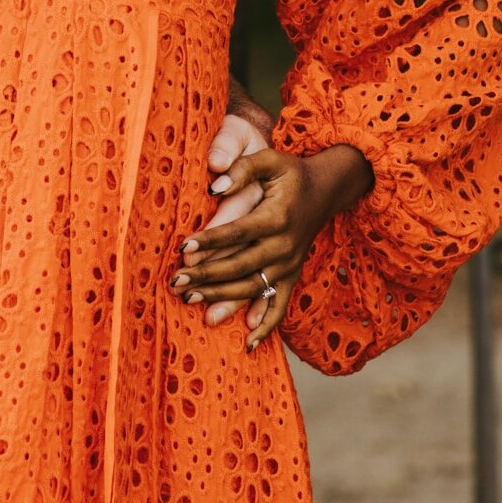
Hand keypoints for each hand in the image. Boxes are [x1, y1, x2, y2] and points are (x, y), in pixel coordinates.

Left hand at [195, 110, 270, 329]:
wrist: (325, 190)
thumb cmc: (290, 173)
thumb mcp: (269, 160)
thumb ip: (242, 168)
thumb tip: (213, 187)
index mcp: (276, 217)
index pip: (237, 232)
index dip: (210, 240)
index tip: (183, 247)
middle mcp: (284, 246)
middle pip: (240, 266)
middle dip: (206, 275)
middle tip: (176, 280)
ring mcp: (289, 265)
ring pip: (252, 288)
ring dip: (221, 298)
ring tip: (190, 299)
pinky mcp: (292, 275)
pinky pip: (279, 306)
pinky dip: (265, 326)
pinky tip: (247, 342)